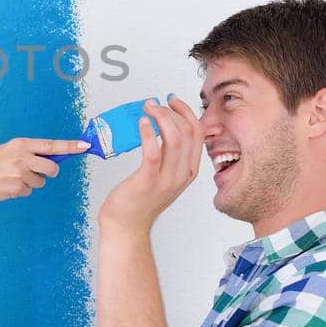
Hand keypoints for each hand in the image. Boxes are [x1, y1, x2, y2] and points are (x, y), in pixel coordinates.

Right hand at [0, 137, 89, 206]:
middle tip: (35, 174)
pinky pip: (29, 191)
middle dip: (49, 173)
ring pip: (40, 182)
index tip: (85, 145)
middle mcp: (22, 156)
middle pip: (51, 168)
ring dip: (30, 184)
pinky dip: (20, 191)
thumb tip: (50, 159)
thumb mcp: (7, 152)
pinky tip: (7, 187)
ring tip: (12, 179)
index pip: (51, 145)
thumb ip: (28, 153)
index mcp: (20, 144)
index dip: (70, 146)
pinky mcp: (17, 187)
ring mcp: (20, 172)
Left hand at [97, 95, 204, 233]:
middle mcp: (182, 174)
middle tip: (154, 103)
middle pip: (188, 132)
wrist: (127, 226)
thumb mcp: (164, 176)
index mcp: (189, 170)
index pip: (198, 133)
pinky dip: (148, 133)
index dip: (186, 112)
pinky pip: (153, 152)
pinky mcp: (147, 182)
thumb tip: (167, 126)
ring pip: (175, 138)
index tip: (172, 100)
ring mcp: (167, 179)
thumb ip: (170, 155)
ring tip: (147, 109)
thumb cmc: (140, 199)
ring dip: (161, 117)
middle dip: (172, 111)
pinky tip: (142, 123)